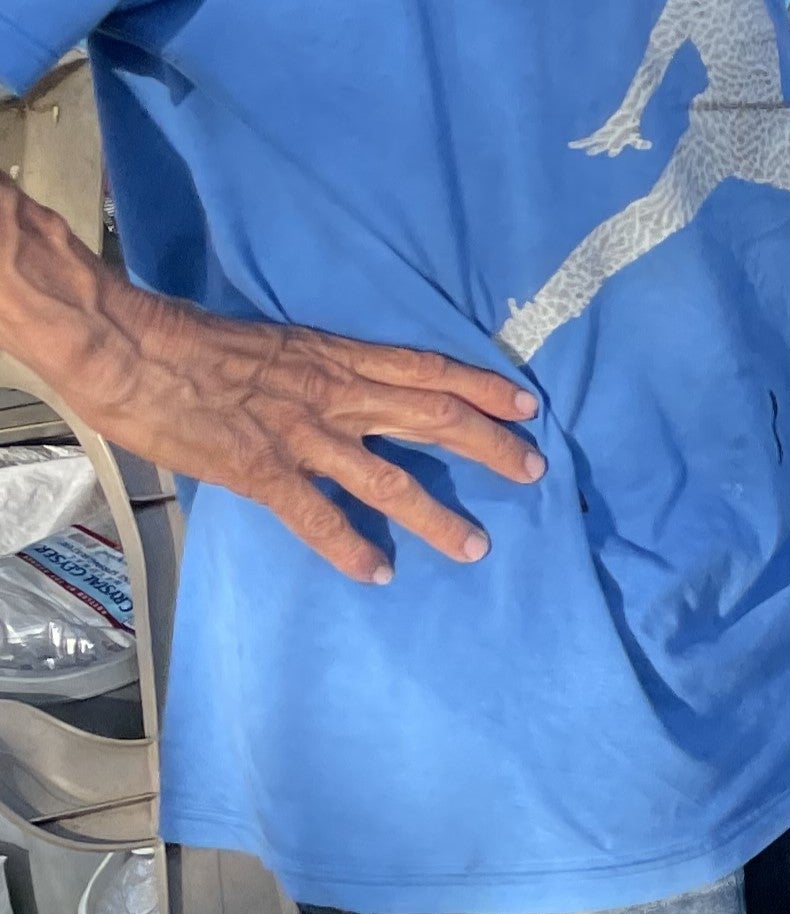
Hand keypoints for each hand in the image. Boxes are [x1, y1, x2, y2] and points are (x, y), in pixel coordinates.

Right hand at [2, 184, 539, 585]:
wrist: (131, 348)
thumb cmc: (191, 341)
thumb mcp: (275, 344)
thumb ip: (313, 370)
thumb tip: (336, 393)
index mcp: (336, 357)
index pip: (428, 370)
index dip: (482, 387)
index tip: (526, 404)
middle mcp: (335, 394)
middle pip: (432, 418)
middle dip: (489, 445)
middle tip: (533, 470)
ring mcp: (303, 435)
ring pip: (389, 478)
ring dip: (436, 515)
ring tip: (476, 546)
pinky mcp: (263, 470)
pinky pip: (318, 516)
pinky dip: (351, 547)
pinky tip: (378, 573)